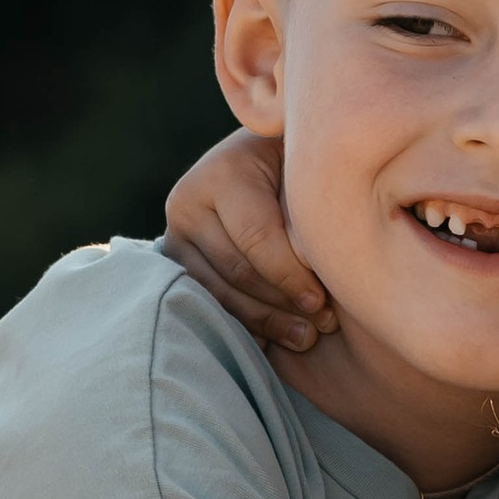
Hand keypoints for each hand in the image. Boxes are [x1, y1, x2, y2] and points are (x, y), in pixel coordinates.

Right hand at [162, 129, 337, 351]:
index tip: (323, 303)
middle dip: (282, 304)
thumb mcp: (305, 172)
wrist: (261, 158)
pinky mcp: (175, 263)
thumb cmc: (296, 165)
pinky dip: (244, 323)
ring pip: (219, 293)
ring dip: (265, 322)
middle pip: (237, 271)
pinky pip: (209, 302)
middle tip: (322, 326)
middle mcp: (187, 202)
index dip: (290, 276)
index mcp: (221, 173)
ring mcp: (175, 234)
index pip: (256, 238)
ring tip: (305, 338)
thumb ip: (307, 209)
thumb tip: (320, 262)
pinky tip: (274, 340)